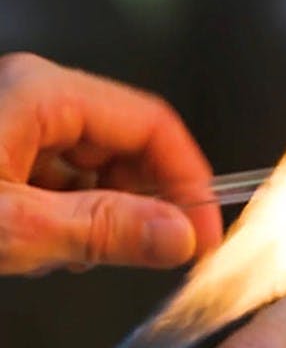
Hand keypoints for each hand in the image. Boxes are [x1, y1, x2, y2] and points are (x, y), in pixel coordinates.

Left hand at [0, 53, 221, 273]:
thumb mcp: (14, 225)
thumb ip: (102, 229)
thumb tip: (178, 234)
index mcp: (41, 93)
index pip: (153, 126)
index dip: (190, 181)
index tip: (205, 232)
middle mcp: (31, 98)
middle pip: (126, 148)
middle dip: (144, 204)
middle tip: (155, 253)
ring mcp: (12, 124)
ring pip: (94, 171)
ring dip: (101, 217)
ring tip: (75, 254)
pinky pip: (58, 183)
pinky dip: (65, 219)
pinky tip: (44, 248)